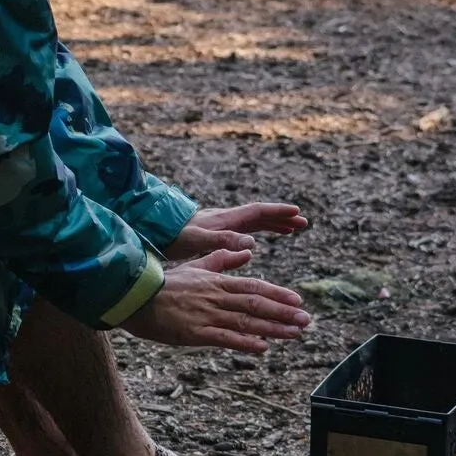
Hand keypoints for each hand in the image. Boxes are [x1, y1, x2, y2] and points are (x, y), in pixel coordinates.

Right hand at [123, 248, 310, 351]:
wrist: (137, 297)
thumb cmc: (165, 284)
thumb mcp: (195, 266)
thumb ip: (222, 260)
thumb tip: (246, 251)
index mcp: (216, 281)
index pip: (254, 287)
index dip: (277, 294)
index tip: (297, 301)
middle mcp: (216, 297)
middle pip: (256, 305)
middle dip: (283, 313)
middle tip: (306, 320)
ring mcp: (207, 315)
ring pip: (246, 322)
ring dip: (273, 329)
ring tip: (294, 334)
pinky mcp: (195, 333)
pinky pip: (224, 338)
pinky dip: (245, 343)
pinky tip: (262, 347)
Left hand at [166, 200, 307, 261]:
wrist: (153, 232)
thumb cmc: (173, 237)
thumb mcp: (198, 241)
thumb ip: (223, 242)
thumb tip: (252, 243)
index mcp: (225, 220)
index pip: (258, 212)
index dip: (278, 212)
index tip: (298, 213)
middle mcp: (225, 219)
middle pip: (260, 215)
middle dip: (282, 217)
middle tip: (303, 223)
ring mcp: (220, 224)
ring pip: (253, 221)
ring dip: (273, 224)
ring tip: (291, 229)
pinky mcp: (214, 232)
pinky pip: (242, 229)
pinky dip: (256, 231)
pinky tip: (258, 241)